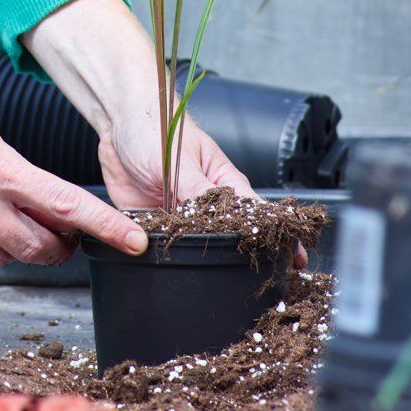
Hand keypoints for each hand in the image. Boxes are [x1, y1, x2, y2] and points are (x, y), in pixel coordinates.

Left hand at [99, 104, 307, 268]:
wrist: (115, 120)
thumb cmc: (156, 127)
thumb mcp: (179, 159)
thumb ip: (197, 192)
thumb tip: (219, 224)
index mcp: (223, 185)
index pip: (256, 215)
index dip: (276, 237)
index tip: (295, 260)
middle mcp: (205, 206)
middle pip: (230, 240)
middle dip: (244, 261)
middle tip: (264, 285)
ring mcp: (180, 218)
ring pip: (197, 250)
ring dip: (203, 266)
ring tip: (220, 289)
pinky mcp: (153, 225)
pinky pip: (162, 249)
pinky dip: (166, 261)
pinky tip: (171, 274)